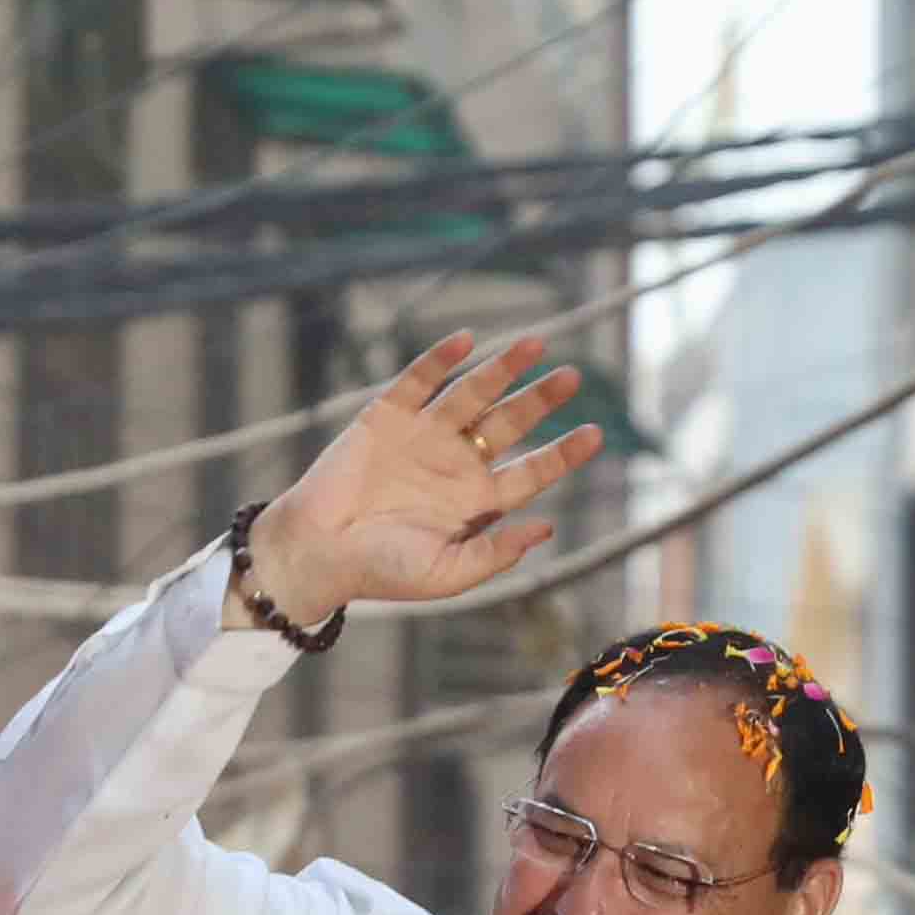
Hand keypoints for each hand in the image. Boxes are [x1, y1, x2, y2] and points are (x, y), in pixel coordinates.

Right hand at [245, 332, 601, 620]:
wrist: (319, 553)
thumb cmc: (383, 573)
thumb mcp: (448, 574)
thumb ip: (496, 553)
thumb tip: (547, 528)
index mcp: (476, 502)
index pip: (531, 471)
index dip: (563, 453)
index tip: (594, 434)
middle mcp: (456, 463)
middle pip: (510, 423)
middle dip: (540, 399)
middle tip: (573, 378)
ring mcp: (423, 436)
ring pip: (472, 394)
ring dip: (502, 368)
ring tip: (535, 343)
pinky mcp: (387, 417)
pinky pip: (419, 381)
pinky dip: (440, 360)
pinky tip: (466, 340)